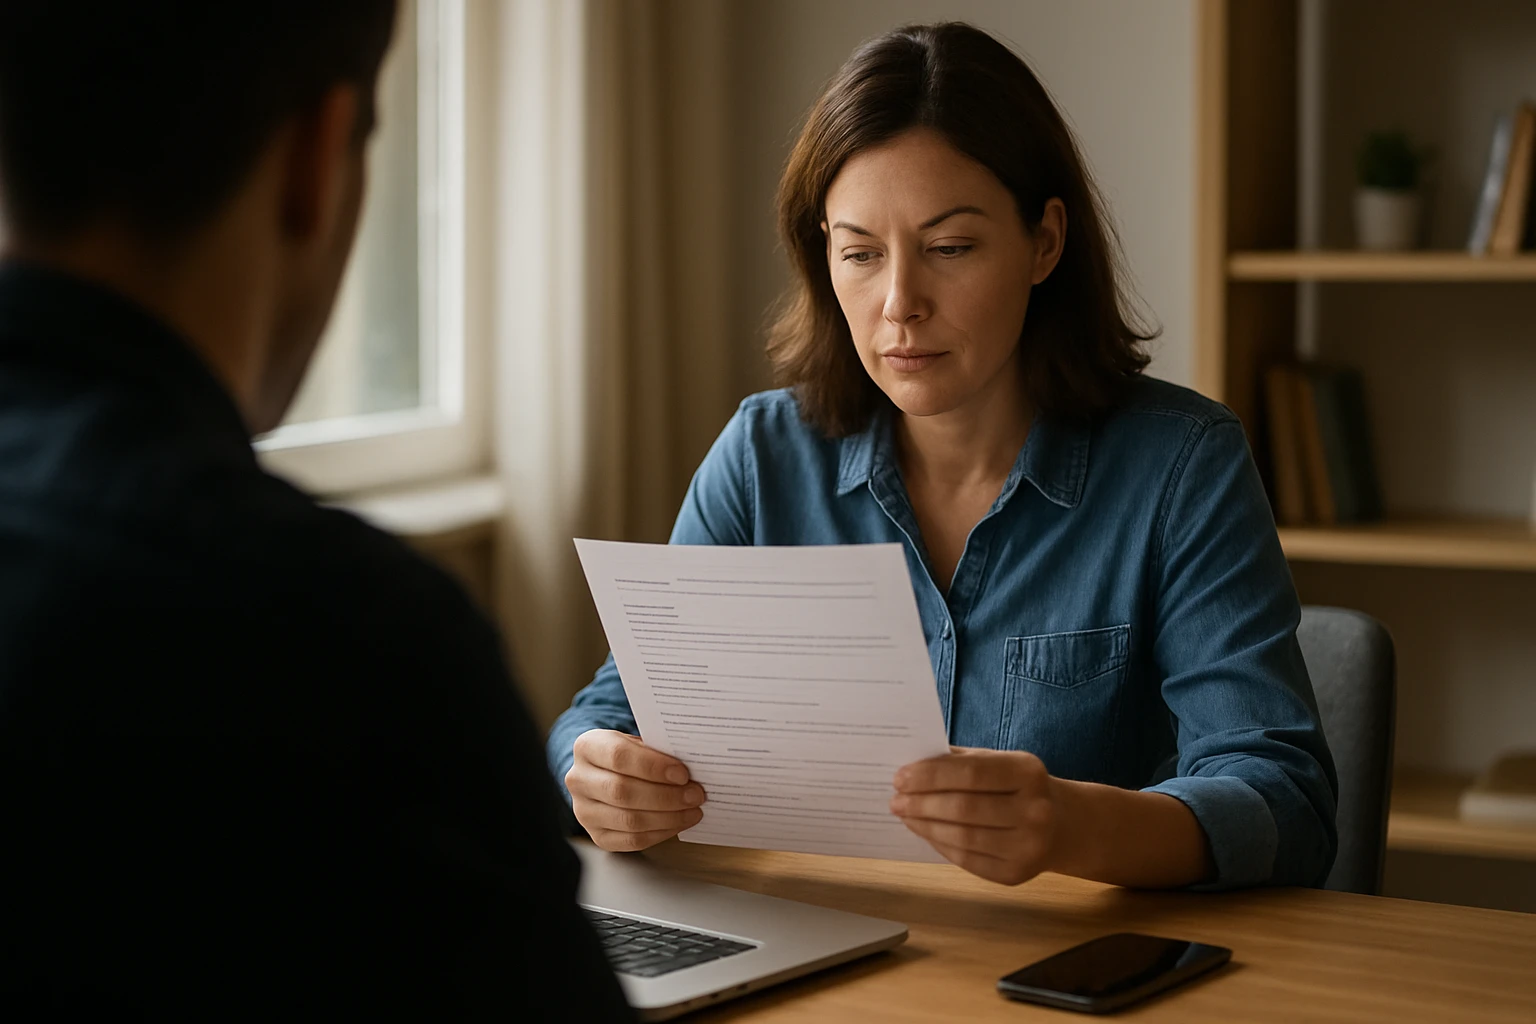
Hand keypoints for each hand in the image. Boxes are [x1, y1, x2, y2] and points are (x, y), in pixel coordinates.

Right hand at [566, 730, 705, 851]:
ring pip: (628, 820)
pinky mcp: (597, 836)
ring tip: (693, 809)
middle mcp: (578, 780)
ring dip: (668, 817)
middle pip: (622, 792)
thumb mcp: (637, 742)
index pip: (618, 756)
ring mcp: (584, 811)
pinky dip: (661, 833)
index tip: (683, 773)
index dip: (653, 766)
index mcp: (587, 747)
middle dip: (666, 796)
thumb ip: (658, 751)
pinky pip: (632, 841)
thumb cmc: (629, 755)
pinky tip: (679, 822)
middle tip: (695, 794)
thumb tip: (693, 768)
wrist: (606, 773)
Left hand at [890, 747, 1058, 884]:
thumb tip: (911, 766)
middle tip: (895, 800)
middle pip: (963, 808)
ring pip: (963, 837)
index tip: (900, 777)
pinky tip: (924, 832)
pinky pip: (967, 860)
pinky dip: (940, 845)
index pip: (970, 773)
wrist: (1061, 825)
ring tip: (905, 815)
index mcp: (1027, 772)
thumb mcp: (998, 762)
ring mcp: (1028, 846)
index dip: (930, 776)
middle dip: (921, 803)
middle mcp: (1034, 811)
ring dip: (925, 826)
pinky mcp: (1016, 874)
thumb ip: (959, 761)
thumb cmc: (1017, 786)